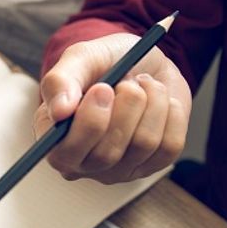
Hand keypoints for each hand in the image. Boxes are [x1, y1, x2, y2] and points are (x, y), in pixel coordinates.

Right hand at [35, 34, 190, 183]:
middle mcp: (84, 162)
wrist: (143, 61)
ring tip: (142, 85)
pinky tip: (159, 101)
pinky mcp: (154, 163)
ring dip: (151, 102)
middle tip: (127, 82)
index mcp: (55, 139)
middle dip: (125, 107)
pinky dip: (171, 112)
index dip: (88, 123)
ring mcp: (120, 168)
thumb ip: (60, 80)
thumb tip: (59, 111)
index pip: (64, 155)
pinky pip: (170, 145)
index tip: (102, 88)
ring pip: (143, 144)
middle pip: (107, 154)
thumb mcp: (79, 58)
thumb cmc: (105, 62)